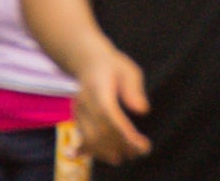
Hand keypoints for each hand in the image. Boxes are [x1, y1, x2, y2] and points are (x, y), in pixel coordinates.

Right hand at [70, 44, 152, 162]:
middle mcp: (84, 101)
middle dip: (120, 146)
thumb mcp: (128, 70)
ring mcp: (78, 111)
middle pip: (99, 131)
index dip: (124, 134)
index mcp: (98, 87)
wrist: (88, 62)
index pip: (108, 115)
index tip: (142, 145)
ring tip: (129, 155)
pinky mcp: (77, 119)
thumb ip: (134, 89)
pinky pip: (84, 139)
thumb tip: (142, 110)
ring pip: (90, 139)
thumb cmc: (113, 66)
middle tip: (140, 152)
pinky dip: (96, 152)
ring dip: (109, 152)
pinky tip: (110, 156)